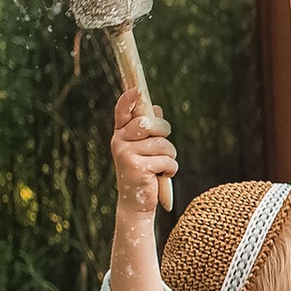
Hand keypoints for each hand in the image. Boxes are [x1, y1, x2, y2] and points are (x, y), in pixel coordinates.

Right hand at [111, 83, 176, 213]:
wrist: (136, 202)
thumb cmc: (144, 172)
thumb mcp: (146, 149)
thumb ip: (149, 130)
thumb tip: (156, 108)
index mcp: (121, 134)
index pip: (122, 111)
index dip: (130, 99)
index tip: (138, 89)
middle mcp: (119, 141)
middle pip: (147, 123)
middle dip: (164, 130)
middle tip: (165, 143)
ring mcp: (125, 153)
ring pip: (161, 143)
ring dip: (170, 156)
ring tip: (161, 167)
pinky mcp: (135, 167)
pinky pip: (166, 160)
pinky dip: (170, 169)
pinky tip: (161, 176)